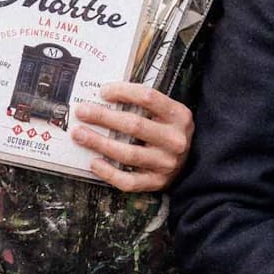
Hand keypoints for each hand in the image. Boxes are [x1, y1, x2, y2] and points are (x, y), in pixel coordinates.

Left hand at [70, 82, 193, 192]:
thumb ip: (145, 105)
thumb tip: (105, 97)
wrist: (193, 163)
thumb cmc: (171, 132)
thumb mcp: (168, 114)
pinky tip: (94, 162)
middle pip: (134, 125)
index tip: (103, 91)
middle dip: (103, 117)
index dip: (123, 92)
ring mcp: (166, 163)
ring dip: (99, 143)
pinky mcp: (156, 182)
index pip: (149, 98)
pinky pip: (128, 181)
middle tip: (82, 111)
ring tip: (79, 134)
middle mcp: (174, 139)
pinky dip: (108, 172)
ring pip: (128, 153)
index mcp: (179, 116)